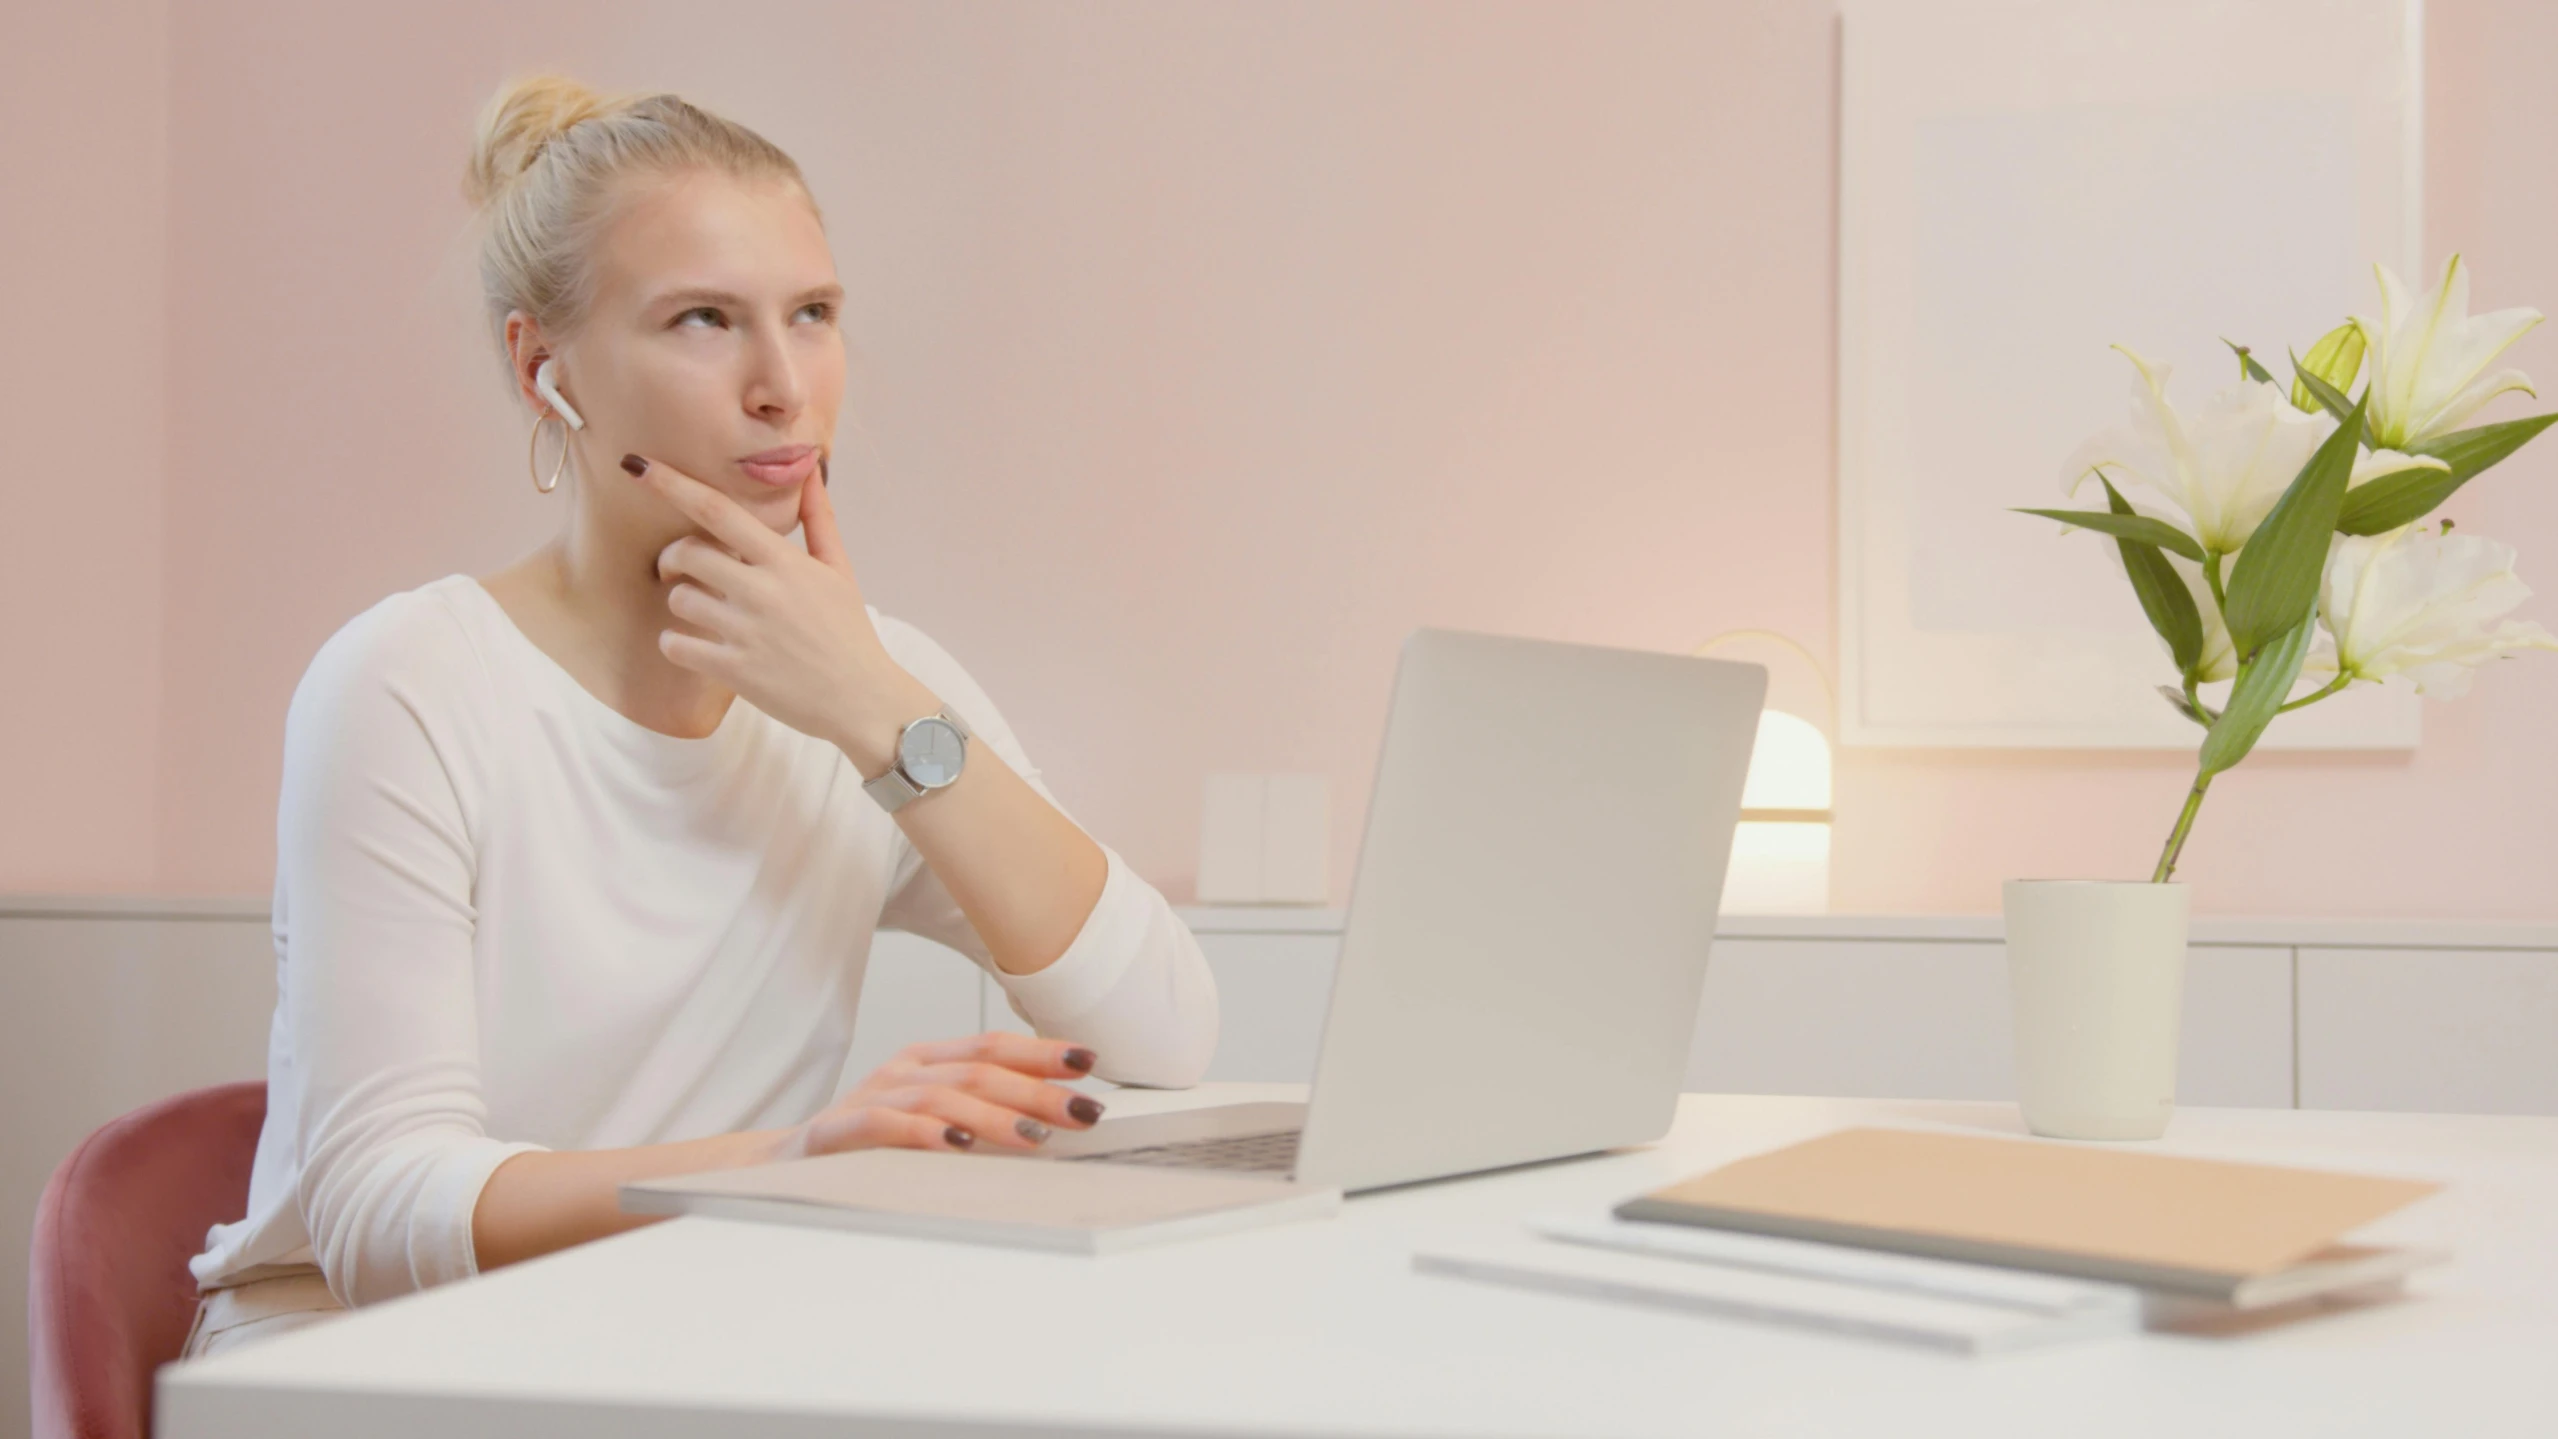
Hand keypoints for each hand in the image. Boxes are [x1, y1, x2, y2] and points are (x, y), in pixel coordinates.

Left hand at [623, 452, 939, 771]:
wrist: (862, 699)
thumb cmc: (848, 631)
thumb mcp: (839, 570)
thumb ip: (819, 519)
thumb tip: (810, 471)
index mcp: (785, 561)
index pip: (718, 511)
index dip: (672, 484)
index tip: (638, 466)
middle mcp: (762, 591)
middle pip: (687, 553)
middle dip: (672, 556)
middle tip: (678, 567)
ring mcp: (746, 632)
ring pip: (680, 599)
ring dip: (682, 601)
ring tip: (704, 613)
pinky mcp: (735, 671)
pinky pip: (676, 646)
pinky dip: (674, 643)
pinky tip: (691, 645)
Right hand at [779, 1032, 1106, 1158]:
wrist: (784, 1163)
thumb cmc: (868, 1143)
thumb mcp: (930, 1118)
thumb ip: (979, 1114)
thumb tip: (1051, 1120)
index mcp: (927, 1061)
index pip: (991, 1046)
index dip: (1040, 1051)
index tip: (1089, 1060)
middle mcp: (903, 1069)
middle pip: (977, 1070)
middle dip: (1036, 1088)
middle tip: (1082, 1110)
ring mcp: (871, 1095)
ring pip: (942, 1097)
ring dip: (994, 1115)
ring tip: (1035, 1134)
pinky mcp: (840, 1130)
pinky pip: (887, 1125)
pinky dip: (925, 1134)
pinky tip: (957, 1146)